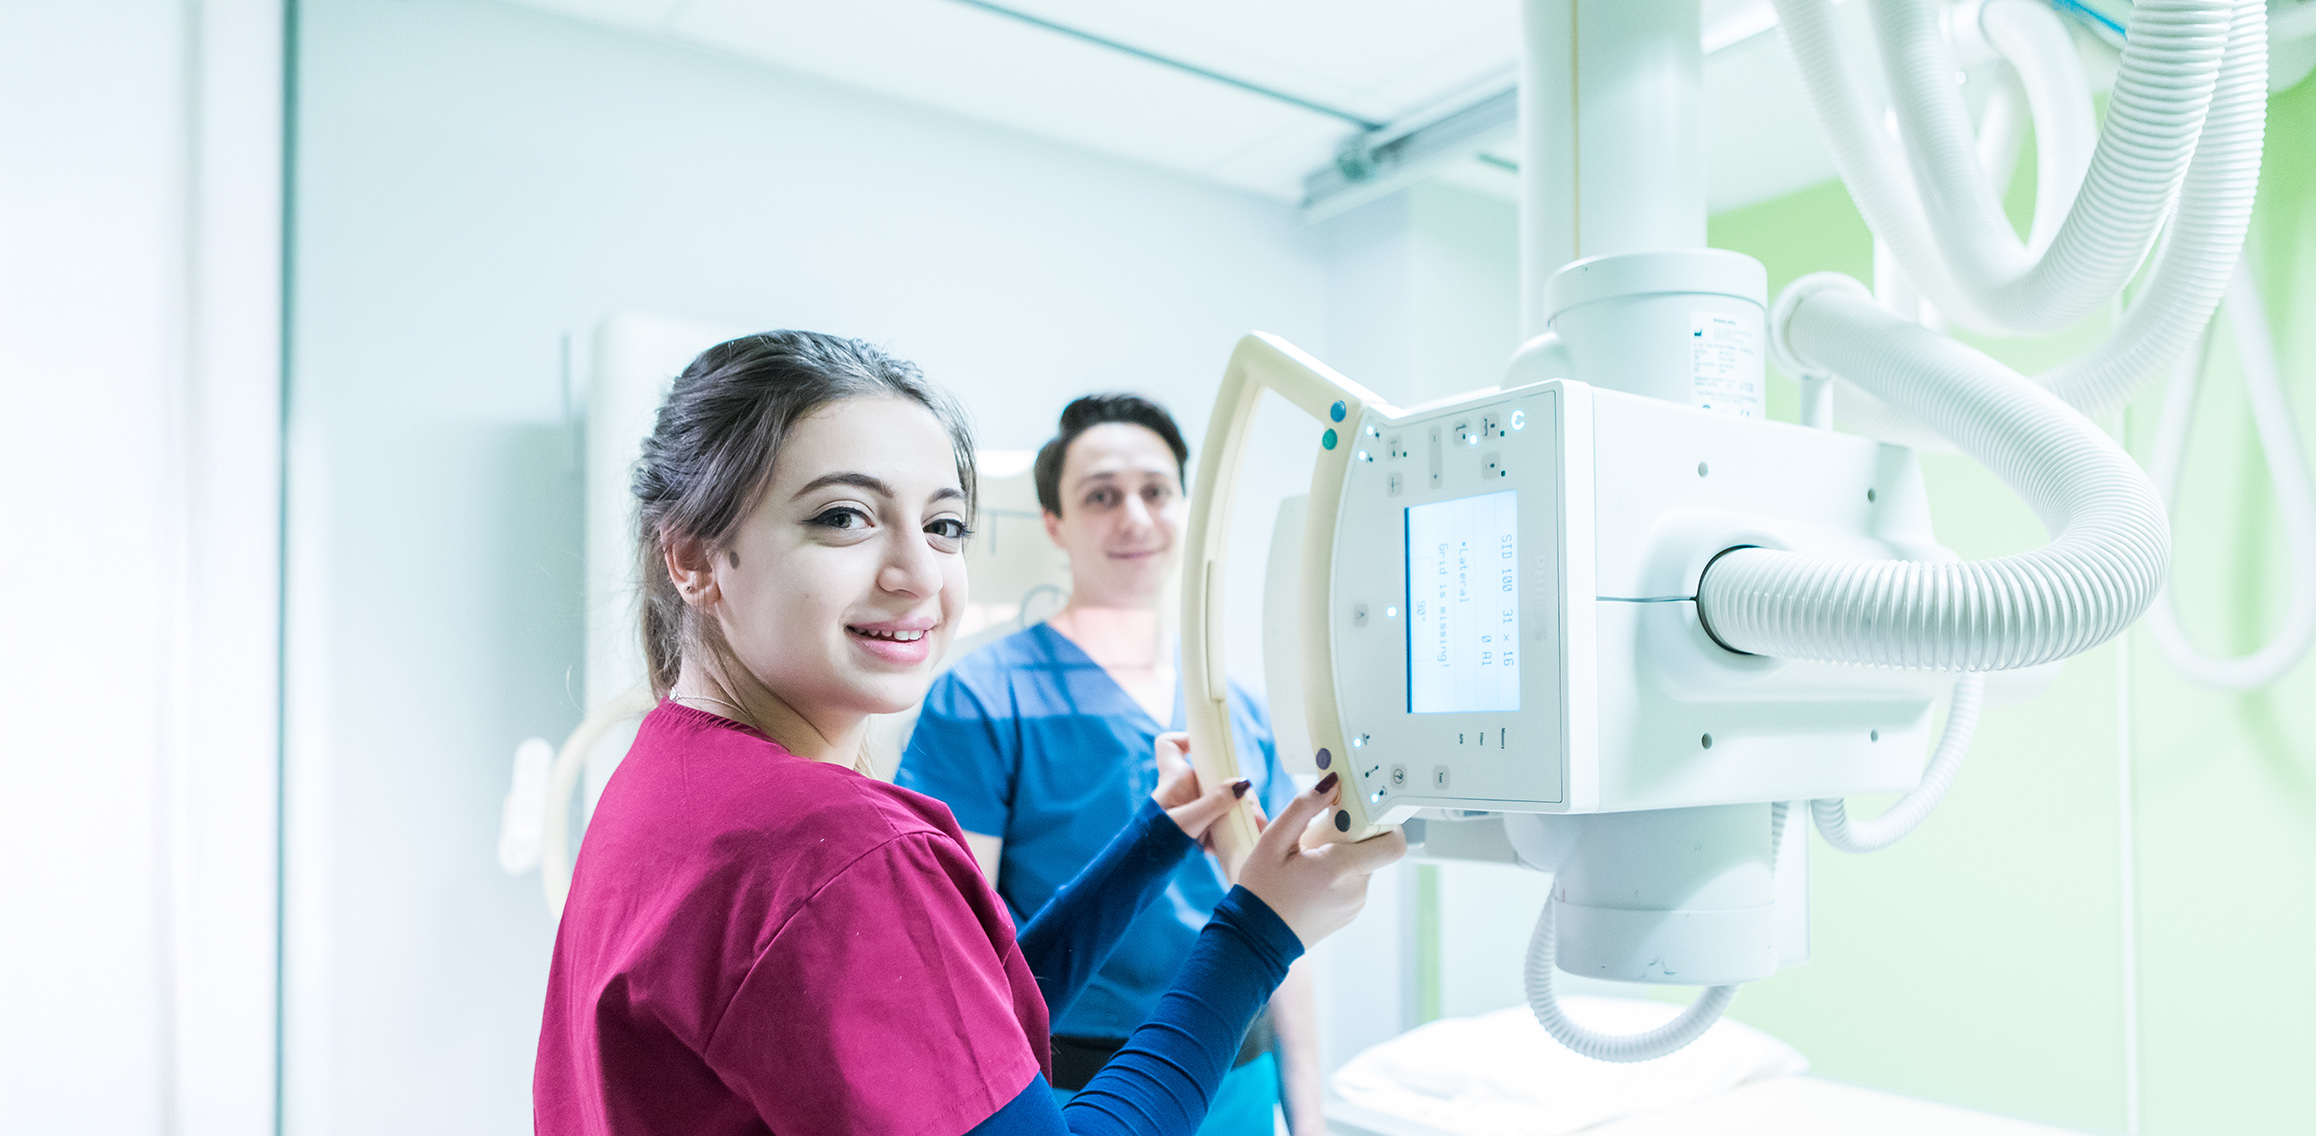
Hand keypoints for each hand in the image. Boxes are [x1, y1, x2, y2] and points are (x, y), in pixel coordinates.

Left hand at [1151, 732, 1252, 843]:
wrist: (1145, 868)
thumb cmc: (1157, 843)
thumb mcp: (1189, 822)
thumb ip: (1215, 803)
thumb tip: (1242, 784)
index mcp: (1175, 779)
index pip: (1170, 745)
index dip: (1186, 739)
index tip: (1207, 748)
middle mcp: (1183, 789)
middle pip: (1214, 776)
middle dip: (1237, 793)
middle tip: (1251, 811)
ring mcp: (1191, 808)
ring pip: (1221, 801)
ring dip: (1237, 816)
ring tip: (1252, 829)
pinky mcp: (1197, 827)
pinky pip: (1219, 822)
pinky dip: (1228, 833)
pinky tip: (1234, 844)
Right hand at [1234, 772, 1405, 947]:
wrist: (1256, 940)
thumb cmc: (1261, 893)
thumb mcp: (1272, 842)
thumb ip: (1303, 808)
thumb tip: (1331, 784)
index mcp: (1341, 869)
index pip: (1392, 842)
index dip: (1380, 821)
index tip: (1352, 814)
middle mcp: (1356, 889)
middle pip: (1373, 847)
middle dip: (1351, 835)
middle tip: (1317, 839)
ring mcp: (1356, 903)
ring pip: (1363, 862)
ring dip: (1342, 854)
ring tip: (1307, 862)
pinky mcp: (1351, 911)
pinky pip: (1354, 880)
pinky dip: (1338, 873)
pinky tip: (1310, 879)